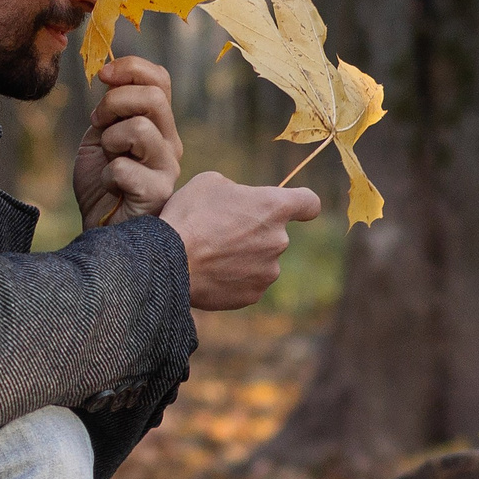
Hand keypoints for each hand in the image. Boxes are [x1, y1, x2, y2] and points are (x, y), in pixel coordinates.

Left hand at [74, 57, 181, 224]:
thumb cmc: (102, 185)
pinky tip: (112, 189)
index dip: (131, 68)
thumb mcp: (101, 136)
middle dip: (115, 102)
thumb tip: (110, 74)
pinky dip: (108, 176)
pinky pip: (124, 168)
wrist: (100, 230)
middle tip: (99, 122)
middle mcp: (170, 143)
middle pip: (154, 97)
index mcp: (158, 125)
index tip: (103, 75)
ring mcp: (167, 169)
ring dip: (111, 140)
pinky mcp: (158, 195)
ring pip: (141, 128)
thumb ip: (111, 109)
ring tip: (108, 158)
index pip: (160, 80)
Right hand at [160, 172, 323, 310]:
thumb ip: (237, 190)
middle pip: (275, 233)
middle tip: (220, 230)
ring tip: (211, 254)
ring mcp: (268, 271)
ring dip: (243, 256)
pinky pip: (248, 282)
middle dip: (254, 231)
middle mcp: (279, 241)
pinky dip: (233, 278)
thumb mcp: (210, 183)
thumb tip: (240, 202)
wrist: (168, 261)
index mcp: (274, 207)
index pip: (309, 203)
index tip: (296, 209)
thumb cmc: (188, 216)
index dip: (302, 204)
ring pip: (261, 260)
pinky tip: (210, 272)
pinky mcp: (253, 295)